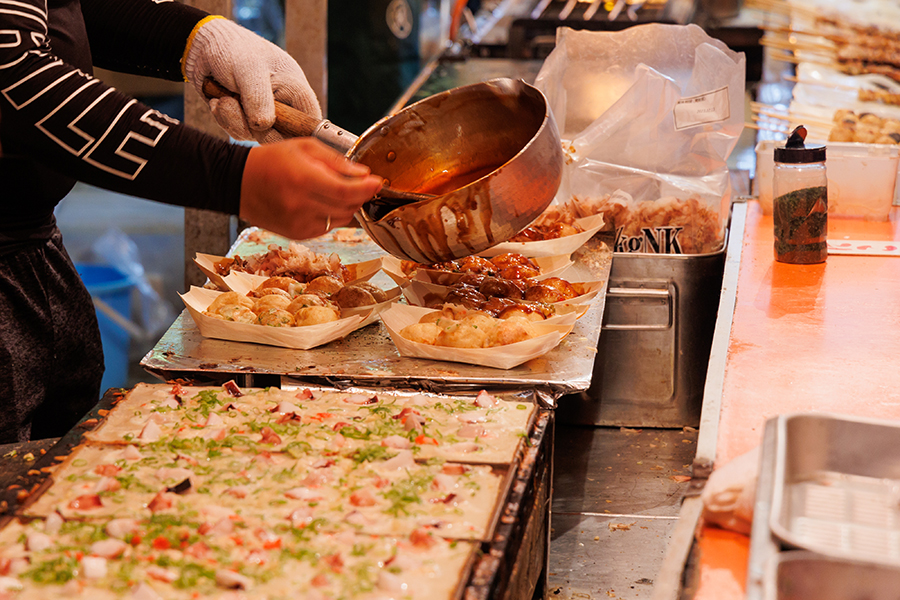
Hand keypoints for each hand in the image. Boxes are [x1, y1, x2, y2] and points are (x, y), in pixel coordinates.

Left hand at [183, 17, 319, 143]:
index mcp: (295, 89)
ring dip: (235, 119)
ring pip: (258, 136)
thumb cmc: (232, 49)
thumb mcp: (248, 69)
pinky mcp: (246, 121)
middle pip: (284, 135)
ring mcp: (264, 115)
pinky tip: (218, 100)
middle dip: (257, 126)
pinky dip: (225, 119)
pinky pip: (240, 133)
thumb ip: (259, 99)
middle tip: (236, 103)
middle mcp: (284, 105)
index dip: (302, 132)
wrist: (202, 49)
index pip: (311, 121)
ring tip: (224, 98)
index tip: (281, 132)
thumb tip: (264, 126)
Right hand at [239, 138, 383, 239]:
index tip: (379, 182)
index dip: (367, 188)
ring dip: (348, 206)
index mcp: (302, 179)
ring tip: (339, 190)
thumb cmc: (271, 160)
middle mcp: (301, 205)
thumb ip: (337, 161)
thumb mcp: (304, 148)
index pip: (346, 190)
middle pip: (347, 207)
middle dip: (361, 195)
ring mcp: (299, 223)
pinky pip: (328, 227)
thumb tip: (364, 174)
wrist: (237, 183)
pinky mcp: (298, 234)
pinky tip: (324, 201)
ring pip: (341, 219)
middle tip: (363, 184)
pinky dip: (334, 215)